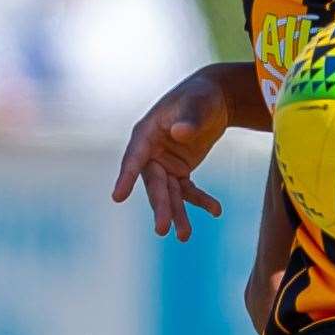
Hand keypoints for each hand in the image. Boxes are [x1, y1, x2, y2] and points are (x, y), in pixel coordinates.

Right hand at [111, 68, 230, 240]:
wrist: (214, 99)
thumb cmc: (201, 97)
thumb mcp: (198, 104)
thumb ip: (190, 119)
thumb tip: (179, 133)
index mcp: (146, 134)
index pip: (134, 158)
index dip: (127, 177)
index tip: (117, 197)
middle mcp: (150, 152)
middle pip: (153, 184)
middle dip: (159, 206)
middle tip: (162, 229)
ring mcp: (165, 163)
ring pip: (169, 193)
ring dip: (177, 214)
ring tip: (185, 236)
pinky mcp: (180, 170)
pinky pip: (188, 191)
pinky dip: (202, 202)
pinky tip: (217, 211)